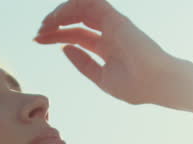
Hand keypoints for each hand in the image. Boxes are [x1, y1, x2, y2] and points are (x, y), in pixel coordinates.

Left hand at [34, 0, 179, 105]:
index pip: (75, 35)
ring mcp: (111, 23)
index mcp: (105, 47)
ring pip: (79, 8)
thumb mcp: (102, 78)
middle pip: (74, 22)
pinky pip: (89, 2)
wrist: (156, 83)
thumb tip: (63, 48)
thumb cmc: (135, 86)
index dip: (55, 35)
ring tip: (44, 25)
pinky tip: (57, 17)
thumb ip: (84, 63)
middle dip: (53, 25)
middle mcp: (107, 32)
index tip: (37, 40)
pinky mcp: (114, 17)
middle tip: (36, 34)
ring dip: (59, 14)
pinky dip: (71, 6)